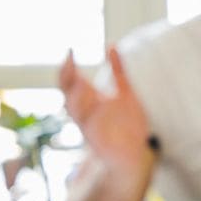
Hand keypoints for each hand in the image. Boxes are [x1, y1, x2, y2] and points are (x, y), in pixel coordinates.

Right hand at [59, 47, 151, 173]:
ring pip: (74, 109)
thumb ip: (118, 70)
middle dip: (66, 78)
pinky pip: (88, 126)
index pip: (70, 81)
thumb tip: (111, 45)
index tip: (70, 49)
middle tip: (69, 61)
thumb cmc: (127, 125)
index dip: (67, 66)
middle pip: (67, 93)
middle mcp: (85, 112)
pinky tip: (95, 104)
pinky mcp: (97, 139)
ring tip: (79, 79)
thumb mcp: (125, 92)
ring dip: (75, 95)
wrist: (134, 155)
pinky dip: (89, 116)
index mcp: (89, 100)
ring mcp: (89, 126)